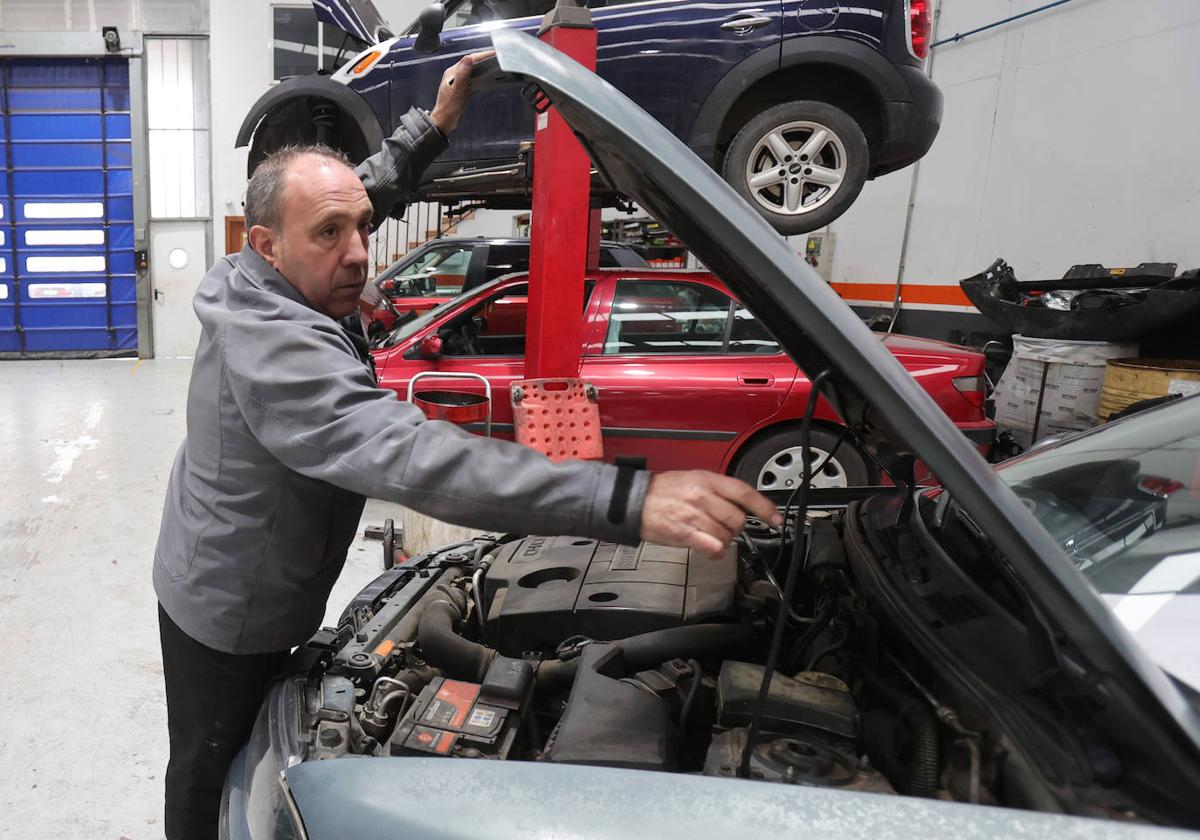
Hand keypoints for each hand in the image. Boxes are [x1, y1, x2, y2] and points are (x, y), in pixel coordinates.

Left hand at [429, 50, 493, 135]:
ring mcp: (458, 81)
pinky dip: (480, 75)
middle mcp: (455, 74)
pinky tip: (485, 77)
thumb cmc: (448, 107)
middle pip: (471, 62)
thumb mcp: (457, 89)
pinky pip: (473, 77)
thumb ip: (463, 73)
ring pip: (472, 69)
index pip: (469, 59)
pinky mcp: (462, 88)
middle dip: (484, 58)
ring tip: (493, 64)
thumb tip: (469, 59)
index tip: (493, 53)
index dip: (482, 55)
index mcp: (452, 72)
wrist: (445, 120)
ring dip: (482, 66)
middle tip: (496, 57)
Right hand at [639, 471, 782, 557]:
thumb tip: (739, 505)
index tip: (776, 519)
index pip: (744, 493)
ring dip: (722, 540)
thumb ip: (717, 490)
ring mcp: (695, 515)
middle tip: (722, 527)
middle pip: (737, 519)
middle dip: (734, 528)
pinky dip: (714, 551)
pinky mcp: (686, 533)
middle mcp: (703, 496)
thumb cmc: (662, 492)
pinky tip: (707, 547)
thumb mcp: (692, 479)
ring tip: (708, 535)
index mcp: (707, 480)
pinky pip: (713, 548)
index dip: (765, 508)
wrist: (634, 502)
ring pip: (726, 536)